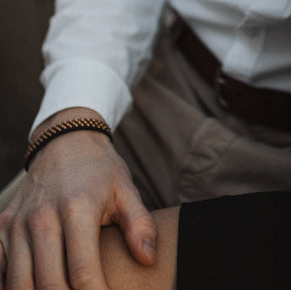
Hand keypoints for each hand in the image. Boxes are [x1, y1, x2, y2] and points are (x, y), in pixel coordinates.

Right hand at [0, 108, 156, 289]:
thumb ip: (140, 224)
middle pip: (49, 284)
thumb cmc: (100, 170)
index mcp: (77, 208)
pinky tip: (35, 287)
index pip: (83, 271)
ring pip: (19, 284)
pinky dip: (12, 287)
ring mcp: (17, 224)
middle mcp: (42, 217)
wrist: (65, 142)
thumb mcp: (126, 190)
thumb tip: (148, 258)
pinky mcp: (2, 227)